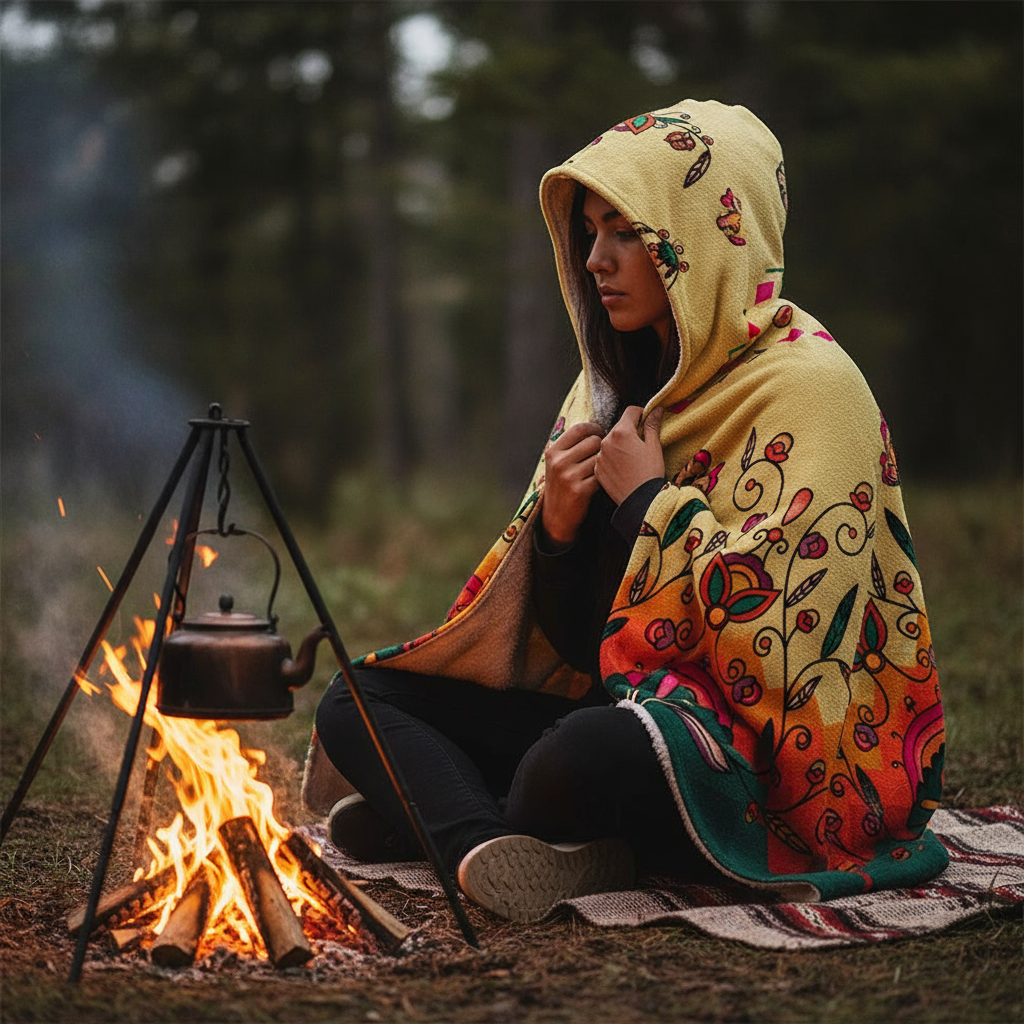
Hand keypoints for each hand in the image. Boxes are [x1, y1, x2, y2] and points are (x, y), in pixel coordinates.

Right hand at [541, 421, 604, 544]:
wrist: (556, 517)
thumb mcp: (557, 463)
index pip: (579, 428)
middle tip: (605, 454)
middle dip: (603, 446)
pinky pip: (601, 476)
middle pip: (593, 441)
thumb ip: (570, 446)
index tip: (600, 434)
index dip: (594, 429)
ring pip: (600, 458)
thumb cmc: (561, 486)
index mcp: (553, 451)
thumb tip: (592, 427)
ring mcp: (568, 477)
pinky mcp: (580, 491)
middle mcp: (559, 462)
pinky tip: (602, 482)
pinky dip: (605, 478)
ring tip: (603, 469)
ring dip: (605, 463)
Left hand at [595, 406, 664, 504]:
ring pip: (610, 442)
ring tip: (632, 459)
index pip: (631, 411)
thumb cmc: (650, 473)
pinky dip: (613, 458)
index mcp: (621, 432)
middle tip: (642, 443)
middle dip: (630, 431)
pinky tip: (623, 468)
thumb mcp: (654, 447)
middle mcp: (606, 441)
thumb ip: (652, 425)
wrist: (640, 501)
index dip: (642, 413)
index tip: (647, 420)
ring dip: (620, 445)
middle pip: (619, 427)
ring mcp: (599, 456)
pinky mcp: (597, 469)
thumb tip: (656, 409)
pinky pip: (604, 457)